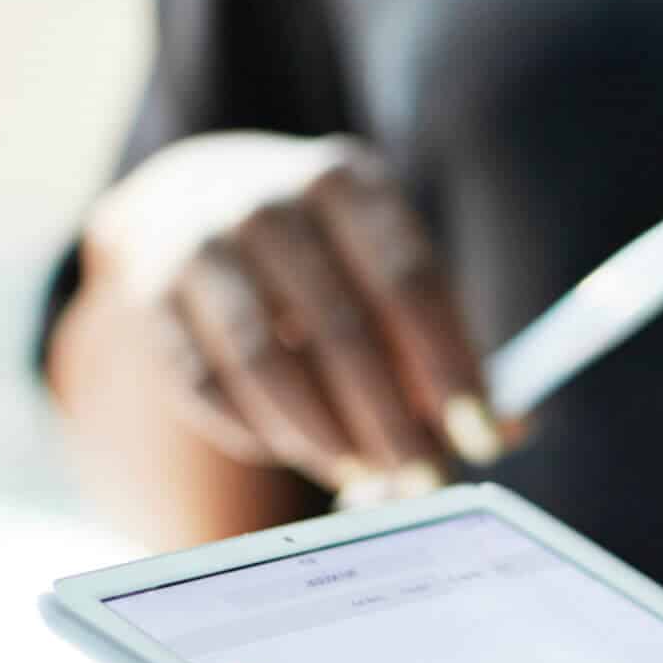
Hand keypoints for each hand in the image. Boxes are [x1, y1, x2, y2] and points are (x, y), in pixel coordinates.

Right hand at [83, 133, 521, 494]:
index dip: (450, 368)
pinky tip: (299, 448)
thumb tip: (511, 429)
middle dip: (391, 421)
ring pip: (268, 364)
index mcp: (348, 182)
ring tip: (365, 477)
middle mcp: (266, 201)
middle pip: (341, 328)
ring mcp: (199, 244)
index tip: (482, 437)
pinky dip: (261, 433)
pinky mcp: (151, 296)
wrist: (194, 202)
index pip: (410, 281)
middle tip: (425, 481)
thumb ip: (449, 347)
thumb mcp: (393, 273)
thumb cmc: (329, 259)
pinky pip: (209, 387)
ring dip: (324, 438)